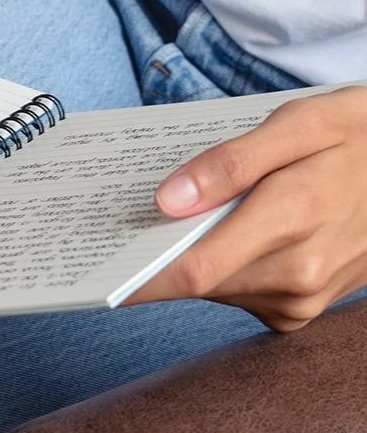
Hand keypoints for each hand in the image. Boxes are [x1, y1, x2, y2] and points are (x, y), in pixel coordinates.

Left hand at [128, 86, 366, 330]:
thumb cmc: (358, 135)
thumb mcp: (301, 124)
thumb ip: (231, 162)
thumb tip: (165, 202)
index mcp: (296, 218)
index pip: (193, 269)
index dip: (136, 274)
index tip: (92, 264)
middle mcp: (299, 273)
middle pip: (195, 280)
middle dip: (152, 255)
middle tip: (113, 225)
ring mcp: (302, 298)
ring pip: (212, 288)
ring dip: (182, 258)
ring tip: (161, 218)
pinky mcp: (300, 308)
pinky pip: (236, 292)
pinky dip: (213, 266)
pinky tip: (206, 232)